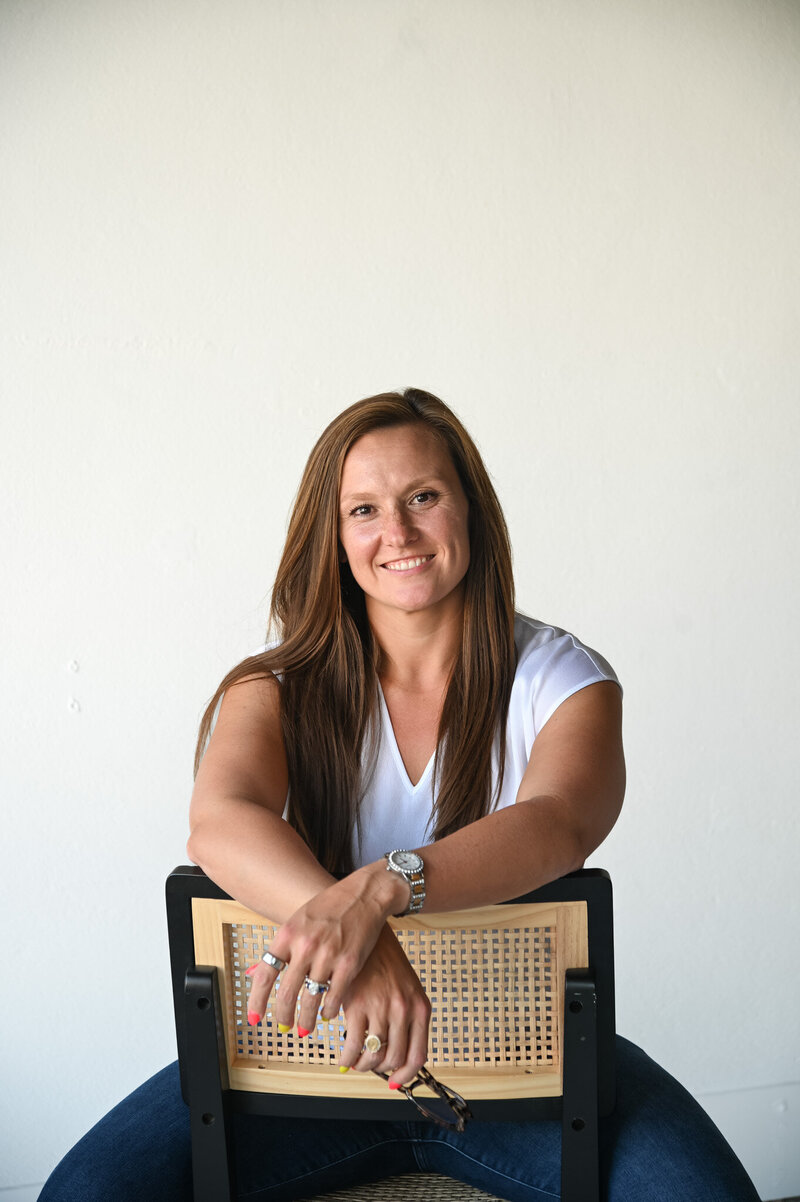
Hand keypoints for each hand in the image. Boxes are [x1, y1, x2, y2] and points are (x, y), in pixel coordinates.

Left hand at [245, 866, 402, 1036]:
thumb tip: (257, 973)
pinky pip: (333, 998)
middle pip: (286, 994)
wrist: (364, 894)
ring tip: (305, 1028)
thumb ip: (282, 946)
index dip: (257, 1001)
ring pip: (310, 1000)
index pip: (265, 974)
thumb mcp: (299, 919)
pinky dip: (329, 1010)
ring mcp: (328, 956)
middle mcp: (305, 946)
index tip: (255, 1018)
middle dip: (283, 1016)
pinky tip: (327, 1013)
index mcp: (288, 934)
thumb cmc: (331, 906)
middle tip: (284, 1027)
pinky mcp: (349, 964)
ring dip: (305, 1020)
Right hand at [337, 924, 430, 1087]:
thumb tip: (396, 1048)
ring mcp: (381, 1008)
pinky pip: (352, 1045)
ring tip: (353, 1059)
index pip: (418, 1056)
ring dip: (361, 1064)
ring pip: (372, 1056)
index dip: (405, 1075)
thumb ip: (405, 1014)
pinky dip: (346, 1056)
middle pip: (393, 1059)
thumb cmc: (385, 958)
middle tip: (368, 1065)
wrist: (367, 930)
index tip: (394, 1082)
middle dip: (378, 1070)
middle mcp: (403, 1010)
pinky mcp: (357, 1005)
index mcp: (420, 1007)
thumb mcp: (406, 985)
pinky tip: (342, 1051)